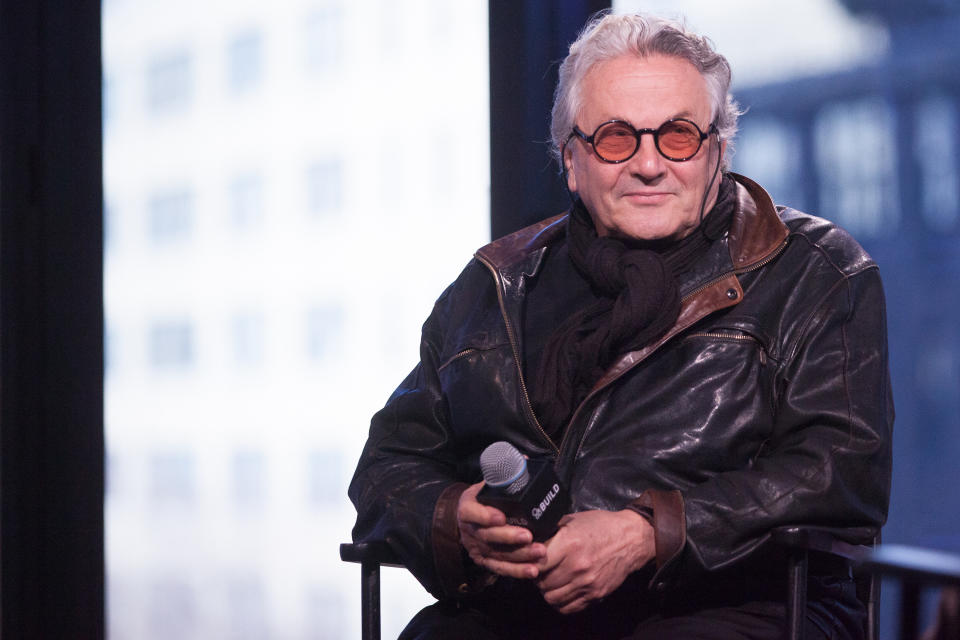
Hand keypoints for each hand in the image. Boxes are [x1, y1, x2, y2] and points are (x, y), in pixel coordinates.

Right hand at [457, 482, 546, 578]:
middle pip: (487, 536)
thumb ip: (504, 474)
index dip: (484, 515)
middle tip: (529, 536)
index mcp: (467, 507)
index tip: (501, 516)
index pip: (470, 512)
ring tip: (539, 552)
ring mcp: (477, 548)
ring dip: (520, 556)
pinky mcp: (484, 561)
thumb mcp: (487, 483)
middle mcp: (469, 530)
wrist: (468, 517)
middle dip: (509, 537)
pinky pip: (500, 568)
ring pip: (497, 554)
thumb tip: (525, 460)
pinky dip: (517, 571)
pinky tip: (532, 571)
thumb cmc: (482, 498)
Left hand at [535, 509, 654, 613]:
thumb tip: (531, 540)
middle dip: (537, 577)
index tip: (531, 559)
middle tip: (540, 571)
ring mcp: (586, 583)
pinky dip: (560, 602)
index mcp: (569, 544)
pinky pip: (568, 607)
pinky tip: (562, 590)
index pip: (536, 563)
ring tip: (551, 581)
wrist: (631, 539)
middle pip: (542, 583)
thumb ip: (552, 531)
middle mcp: (576, 566)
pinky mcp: (595, 594)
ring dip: (547, 590)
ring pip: (552, 598)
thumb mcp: (573, 520)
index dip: (530, 562)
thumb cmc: (601, 525)